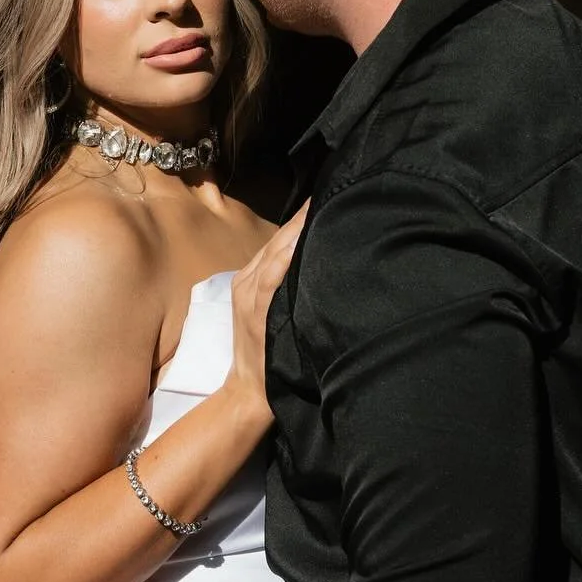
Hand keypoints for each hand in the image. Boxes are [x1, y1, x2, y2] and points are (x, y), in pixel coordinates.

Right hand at [228, 204, 307, 417]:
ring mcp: (250, 295)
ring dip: (299, 228)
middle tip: (333, 191)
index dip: (303, 217)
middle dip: (305, 215)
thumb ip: (288, 287)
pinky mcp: (256, 310)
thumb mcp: (274, 313)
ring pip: (276, 251)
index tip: (327, 197)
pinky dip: (286, 255)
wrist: (249, 390)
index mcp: (251, 278)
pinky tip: (303, 238)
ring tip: (323, 205)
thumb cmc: (268, 354)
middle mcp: (248, 280)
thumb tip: (319, 263)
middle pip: (279, 239)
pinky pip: (271, 276)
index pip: (279, 239)